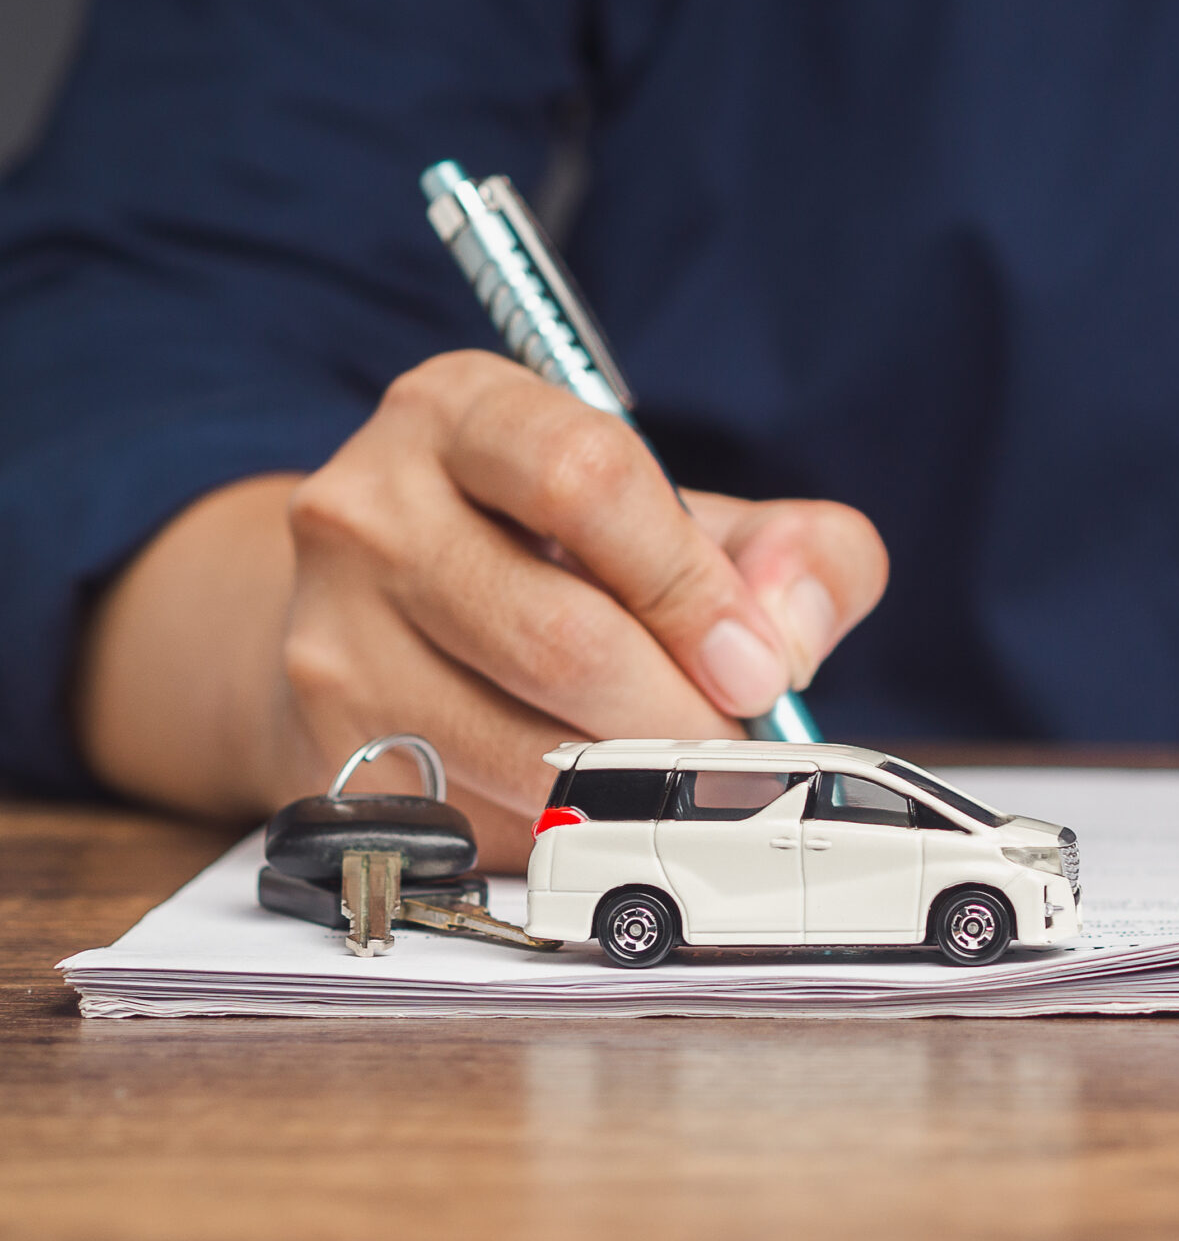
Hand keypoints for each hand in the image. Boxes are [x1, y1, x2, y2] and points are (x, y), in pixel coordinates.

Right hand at [78, 350, 887, 863]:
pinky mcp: (323, 753)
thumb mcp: (691, 516)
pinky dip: (568, 829)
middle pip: (559, 636)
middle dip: (682, 712)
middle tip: (737, 744)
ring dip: (635, 784)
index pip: (586, 480)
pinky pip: (478, 819)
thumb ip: (793, 552)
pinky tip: (594, 799)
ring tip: (681, 773)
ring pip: (519, 746)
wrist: (385, 616)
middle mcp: (369, 507)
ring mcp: (329, 635)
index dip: (691, 587)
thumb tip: (790, 635)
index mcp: (463, 410)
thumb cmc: (567, 555)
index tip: (758, 664)